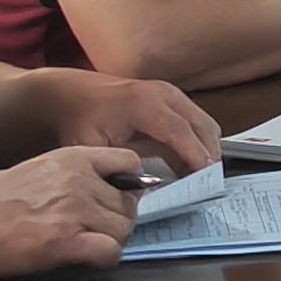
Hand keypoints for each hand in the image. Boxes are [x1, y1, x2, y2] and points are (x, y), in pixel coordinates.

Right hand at [0, 147, 139, 276]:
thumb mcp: (42, 169)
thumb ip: (77, 174)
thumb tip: (113, 187)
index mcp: (74, 157)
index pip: (129, 161)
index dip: (130, 184)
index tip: (118, 199)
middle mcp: (79, 179)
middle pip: (128, 202)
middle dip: (119, 220)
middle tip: (98, 230)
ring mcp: (73, 210)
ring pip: (123, 229)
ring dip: (112, 240)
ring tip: (88, 245)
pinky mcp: (65, 241)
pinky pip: (110, 251)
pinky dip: (105, 259)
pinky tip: (90, 259)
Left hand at [29, 69, 219, 174]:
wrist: (72, 94)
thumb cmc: (80, 120)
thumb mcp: (90, 147)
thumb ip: (116, 167)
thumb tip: (144, 187)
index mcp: (141, 104)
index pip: (179, 131)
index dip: (195, 156)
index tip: (206, 178)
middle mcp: (162, 93)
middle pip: (201, 126)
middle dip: (208, 156)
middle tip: (206, 185)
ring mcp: (170, 93)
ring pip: (205, 124)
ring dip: (206, 149)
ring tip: (196, 178)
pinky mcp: (173, 98)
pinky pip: (197, 121)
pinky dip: (199, 142)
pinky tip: (187, 163)